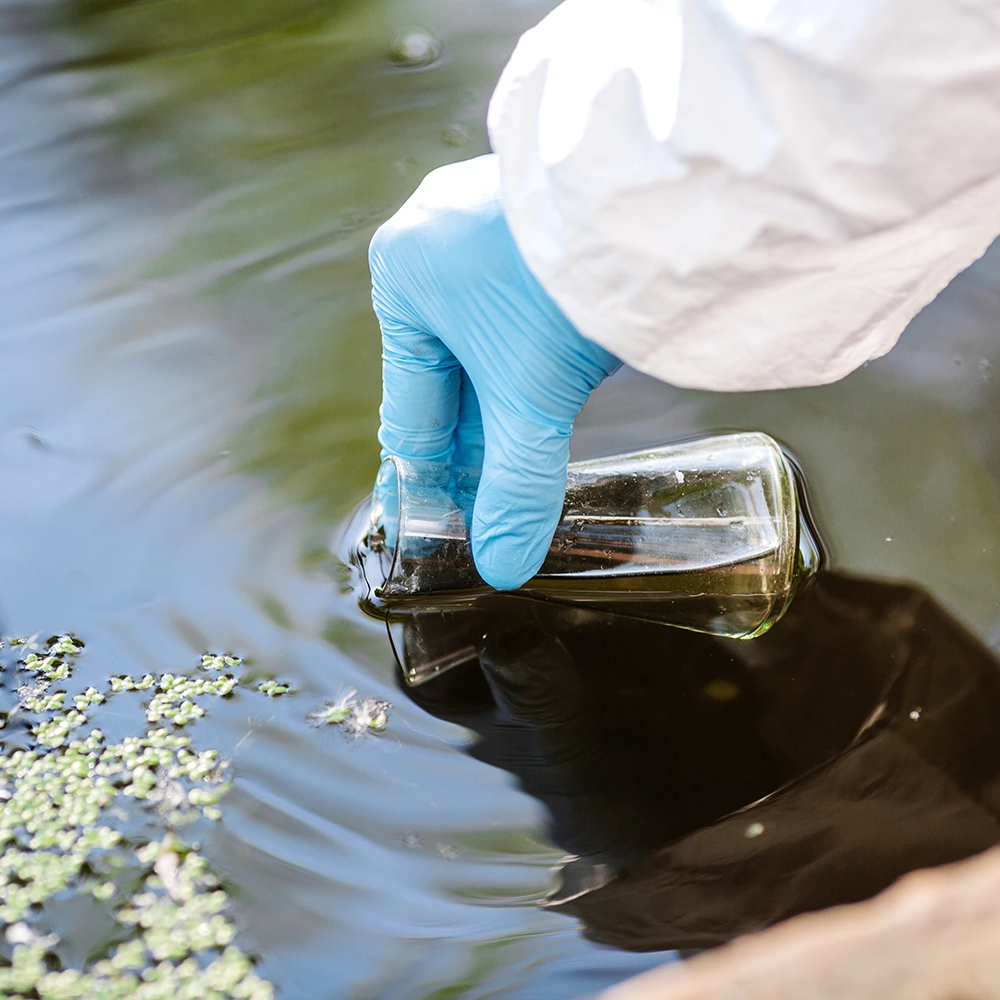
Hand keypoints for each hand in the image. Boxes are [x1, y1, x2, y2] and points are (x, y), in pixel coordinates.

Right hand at [369, 154, 620, 590]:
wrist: (650, 188)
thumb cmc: (564, 282)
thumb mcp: (528, 395)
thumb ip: (515, 484)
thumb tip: (502, 566)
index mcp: (403, 277)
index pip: (411, 406)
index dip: (421, 476)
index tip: (420, 522)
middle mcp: (435, 244)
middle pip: (452, 381)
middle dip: (471, 449)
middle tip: (475, 512)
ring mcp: (488, 224)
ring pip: (490, 349)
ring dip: (506, 411)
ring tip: (513, 472)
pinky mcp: (539, 224)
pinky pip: (523, 316)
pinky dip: (535, 365)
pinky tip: (549, 402)